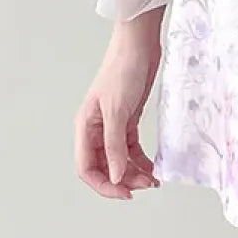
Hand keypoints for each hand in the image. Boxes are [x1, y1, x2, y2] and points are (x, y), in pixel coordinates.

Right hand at [74, 12, 162, 199]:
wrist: (139, 44)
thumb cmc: (123, 70)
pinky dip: (140, 159)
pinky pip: (130, 147)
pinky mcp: (128, 119)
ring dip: (133, 172)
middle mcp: (96, 129)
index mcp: (85, 127)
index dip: (104, 185)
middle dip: (122, 180)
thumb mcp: (118, 111)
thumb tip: (115, 176)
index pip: (86, 168)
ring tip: (152, 180)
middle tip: (145, 186)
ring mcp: (113, 124)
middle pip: (103, 166)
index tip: (125, 193)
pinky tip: (152, 166)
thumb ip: (115, 146)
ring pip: (118, 159)